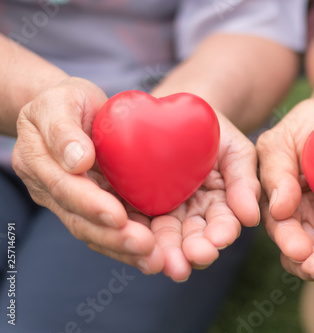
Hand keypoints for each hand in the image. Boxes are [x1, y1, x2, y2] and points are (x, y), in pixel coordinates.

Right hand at [12, 77, 163, 274]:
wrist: (71, 111)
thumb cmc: (66, 102)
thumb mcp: (60, 101)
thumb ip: (63, 129)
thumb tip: (78, 161)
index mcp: (39, 163)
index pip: (65, 189)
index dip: (91, 205)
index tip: (118, 216)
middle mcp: (53, 190)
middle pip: (80, 221)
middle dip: (113, 237)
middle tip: (145, 247)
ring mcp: (72, 203)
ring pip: (95, 233)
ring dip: (123, 249)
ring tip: (154, 259)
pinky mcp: (93, 207)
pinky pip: (109, 230)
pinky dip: (128, 246)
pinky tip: (154, 255)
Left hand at [150, 114, 260, 280]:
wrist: (176, 111)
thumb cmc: (213, 131)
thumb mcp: (236, 150)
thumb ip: (245, 182)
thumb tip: (252, 219)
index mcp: (220, 205)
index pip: (223, 223)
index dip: (222, 232)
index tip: (219, 239)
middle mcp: (193, 216)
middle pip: (194, 239)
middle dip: (195, 250)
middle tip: (194, 257)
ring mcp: (165, 214)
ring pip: (166, 239)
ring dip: (168, 253)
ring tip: (168, 264)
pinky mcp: (138, 209)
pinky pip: (136, 225)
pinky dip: (137, 237)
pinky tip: (137, 244)